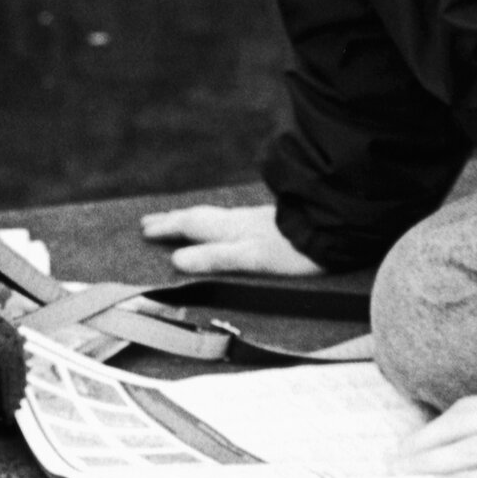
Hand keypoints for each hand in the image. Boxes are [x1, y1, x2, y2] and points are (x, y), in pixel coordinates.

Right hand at [138, 202, 322, 276]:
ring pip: (215, 217)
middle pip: (199, 218)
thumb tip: (176, 260)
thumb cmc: (293, 251)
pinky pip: (231, 220)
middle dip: (173, 220)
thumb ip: (215, 258)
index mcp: (229, 230)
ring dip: (192, 219)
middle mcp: (238, 221)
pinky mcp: (272, 223)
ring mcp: (255, 220)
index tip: (143, 230)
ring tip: (180, 220)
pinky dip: (216, 222)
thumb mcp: (250, 258)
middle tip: (149, 221)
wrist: (333, 231)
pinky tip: (229, 225)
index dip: (167, 228)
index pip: (190, 226)